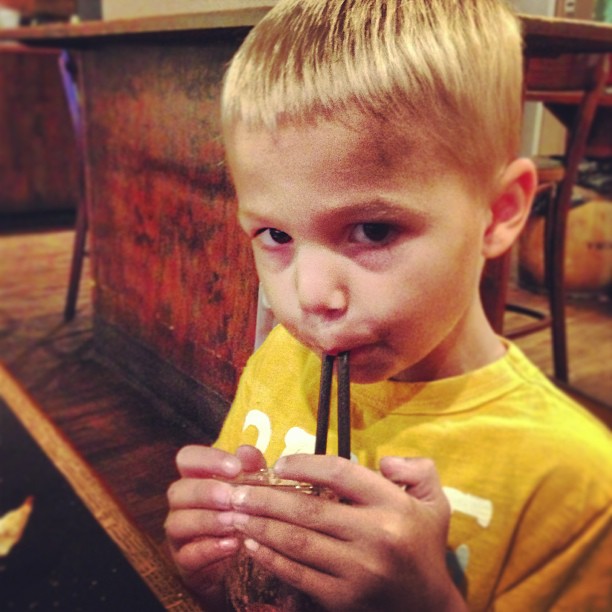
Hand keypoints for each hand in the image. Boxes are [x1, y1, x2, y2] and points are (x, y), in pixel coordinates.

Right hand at [164, 444, 265, 603]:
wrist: (242, 556)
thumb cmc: (244, 511)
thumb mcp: (253, 487)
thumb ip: (251, 468)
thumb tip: (246, 451)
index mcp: (195, 477)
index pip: (187, 458)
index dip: (208, 459)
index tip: (235, 467)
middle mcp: (181, 503)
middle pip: (178, 490)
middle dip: (205, 492)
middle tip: (231, 497)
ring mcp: (179, 533)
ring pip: (178, 523)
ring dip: (207, 521)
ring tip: (234, 522)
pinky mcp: (185, 561)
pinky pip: (188, 555)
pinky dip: (210, 549)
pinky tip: (233, 544)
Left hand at [225, 454, 465, 611]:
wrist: (429, 606)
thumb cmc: (424, 544)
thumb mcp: (433, 500)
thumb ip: (416, 468)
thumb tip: (384, 460)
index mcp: (393, 504)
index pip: (340, 473)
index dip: (305, 463)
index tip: (279, 463)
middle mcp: (376, 535)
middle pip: (309, 509)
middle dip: (267, 497)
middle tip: (238, 490)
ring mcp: (358, 570)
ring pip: (297, 542)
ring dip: (260, 525)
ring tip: (235, 513)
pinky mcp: (343, 598)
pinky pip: (298, 574)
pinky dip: (270, 558)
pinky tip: (250, 544)